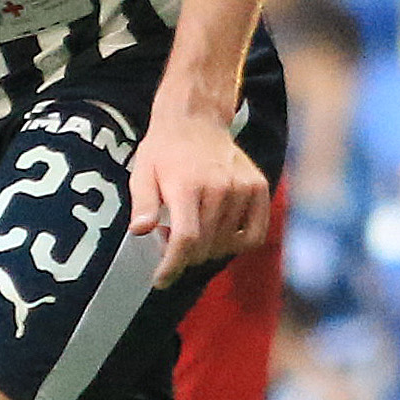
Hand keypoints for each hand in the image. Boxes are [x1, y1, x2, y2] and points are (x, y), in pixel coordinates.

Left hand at [130, 101, 267, 280]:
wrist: (196, 119)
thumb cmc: (165, 150)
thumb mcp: (142, 171)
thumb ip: (142, 202)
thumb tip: (140, 230)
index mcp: (187, 185)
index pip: (186, 239)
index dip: (173, 266)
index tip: (161, 280)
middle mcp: (219, 188)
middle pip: (205, 247)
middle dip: (185, 255)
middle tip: (171, 238)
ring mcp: (242, 188)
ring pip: (227, 244)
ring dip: (208, 248)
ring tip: (193, 227)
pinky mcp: (259, 188)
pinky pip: (254, 234)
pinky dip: (238, 243)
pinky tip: (220, 233)